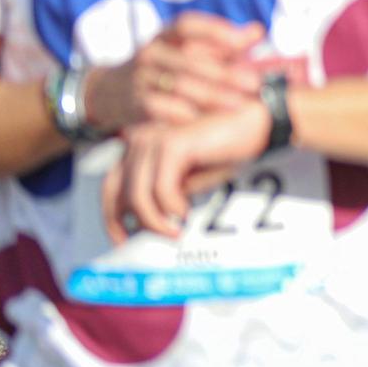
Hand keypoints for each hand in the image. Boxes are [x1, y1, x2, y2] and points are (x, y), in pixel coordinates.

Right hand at [84, 13, 263, 132]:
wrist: (107, 92)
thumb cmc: (160, 69)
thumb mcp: (182, 50)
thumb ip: (220, 44)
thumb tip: (258, 31)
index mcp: (164, 36)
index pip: (187, 25)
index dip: (215, 31)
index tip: (245, 42)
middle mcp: (150, 52)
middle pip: (190, 60)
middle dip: (225, 73)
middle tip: (254, 83)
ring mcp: (139, 78)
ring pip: (178, 85)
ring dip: (211, 96)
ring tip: (239, 104)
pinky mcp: (132, 103)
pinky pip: (158, 108)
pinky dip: (180, 113)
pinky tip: (203, 120)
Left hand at [101, 101, 269, 243]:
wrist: (256, 122)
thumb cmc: (226, 148)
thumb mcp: (190, 178)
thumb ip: (166, 195)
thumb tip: (148, 225)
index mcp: (140, 145)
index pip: (111, 184)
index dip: (112, 215)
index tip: (124, 238)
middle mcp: (141, 139)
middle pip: (114, 189)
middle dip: (121, 222)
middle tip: (138, 244)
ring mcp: (154, 139)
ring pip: (137, 194)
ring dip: (154, 221)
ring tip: (174, 232)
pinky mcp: (173, 144)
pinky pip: (161, 189)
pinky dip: (172, 207)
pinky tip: (186, 212)